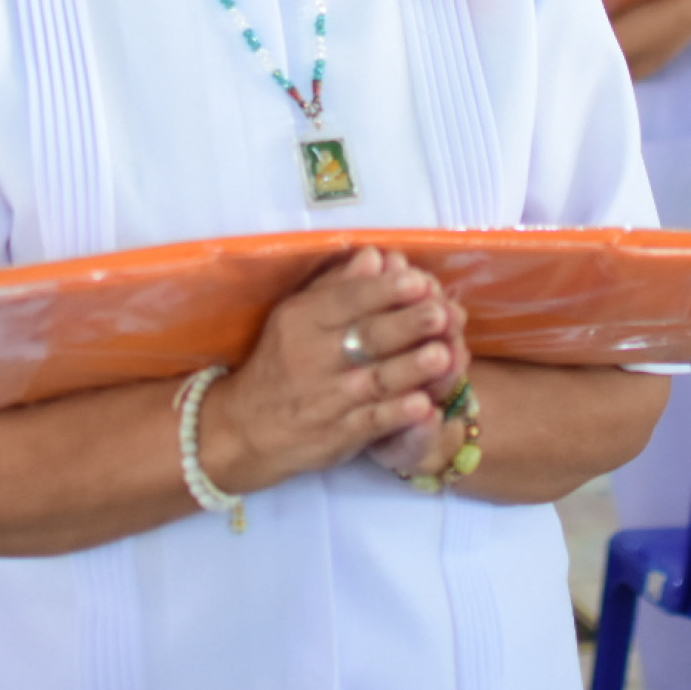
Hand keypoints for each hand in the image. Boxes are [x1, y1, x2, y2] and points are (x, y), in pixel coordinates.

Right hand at [200, 248, 458, 495]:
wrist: (247, 427)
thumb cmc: (282, 361)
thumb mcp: (297, 315)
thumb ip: (338, 285)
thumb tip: (376, 255)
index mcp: (304, 320)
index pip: (347, 300)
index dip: (383, 290)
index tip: (417, 280)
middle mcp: (313, 356)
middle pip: (367, 337)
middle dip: (407, 324)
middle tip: (441, 313)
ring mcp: (327, 398)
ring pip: (376, 380)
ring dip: (411, 368)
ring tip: (443, 354)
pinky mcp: (337, 434)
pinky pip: (372, 422)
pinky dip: (397, 415)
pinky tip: (424, 405)